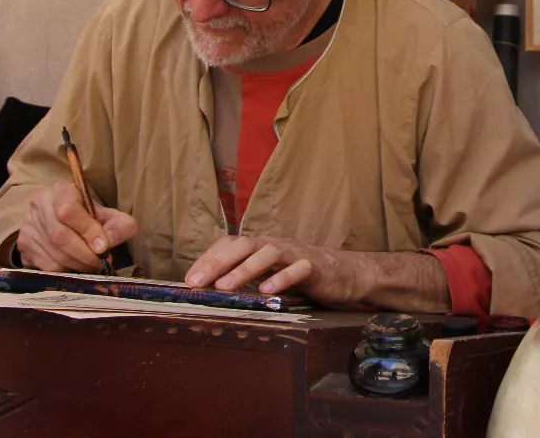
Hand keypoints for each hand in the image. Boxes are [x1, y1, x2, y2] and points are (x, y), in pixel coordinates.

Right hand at [15, 181, 137, 273]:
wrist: (62, 219)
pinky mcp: (24, 245)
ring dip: (77, 265)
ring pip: (53, 253)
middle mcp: (40, 205)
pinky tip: (76, 267)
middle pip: (60, 236)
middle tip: (101, 263)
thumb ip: (118, 225)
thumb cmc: (88, 216)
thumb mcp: (108, 215)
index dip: (88, 231)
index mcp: (61, 190)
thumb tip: (109, 242)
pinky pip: (45, 265)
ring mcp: (28, 225)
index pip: (69, 211)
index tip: (104, 248)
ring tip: (92, 266)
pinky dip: (65, 271)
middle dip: (85, 254)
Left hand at [185, 235, 363, 305]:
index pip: (231, 245)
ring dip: (245, 269)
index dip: (209, 259)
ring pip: (269, 253)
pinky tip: (267, 292)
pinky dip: (281, 278)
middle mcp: (277, 246)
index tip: (189, 280)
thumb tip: (214, 294)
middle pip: (245, 245)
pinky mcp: (317, 267)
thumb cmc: (306, 277)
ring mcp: (297, 254)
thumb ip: (251, 279)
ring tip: (225, 287)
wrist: (349, 274)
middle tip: (198, 282)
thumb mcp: (273, 276)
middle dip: (218, 262)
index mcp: (264, 248)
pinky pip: (298, 269)